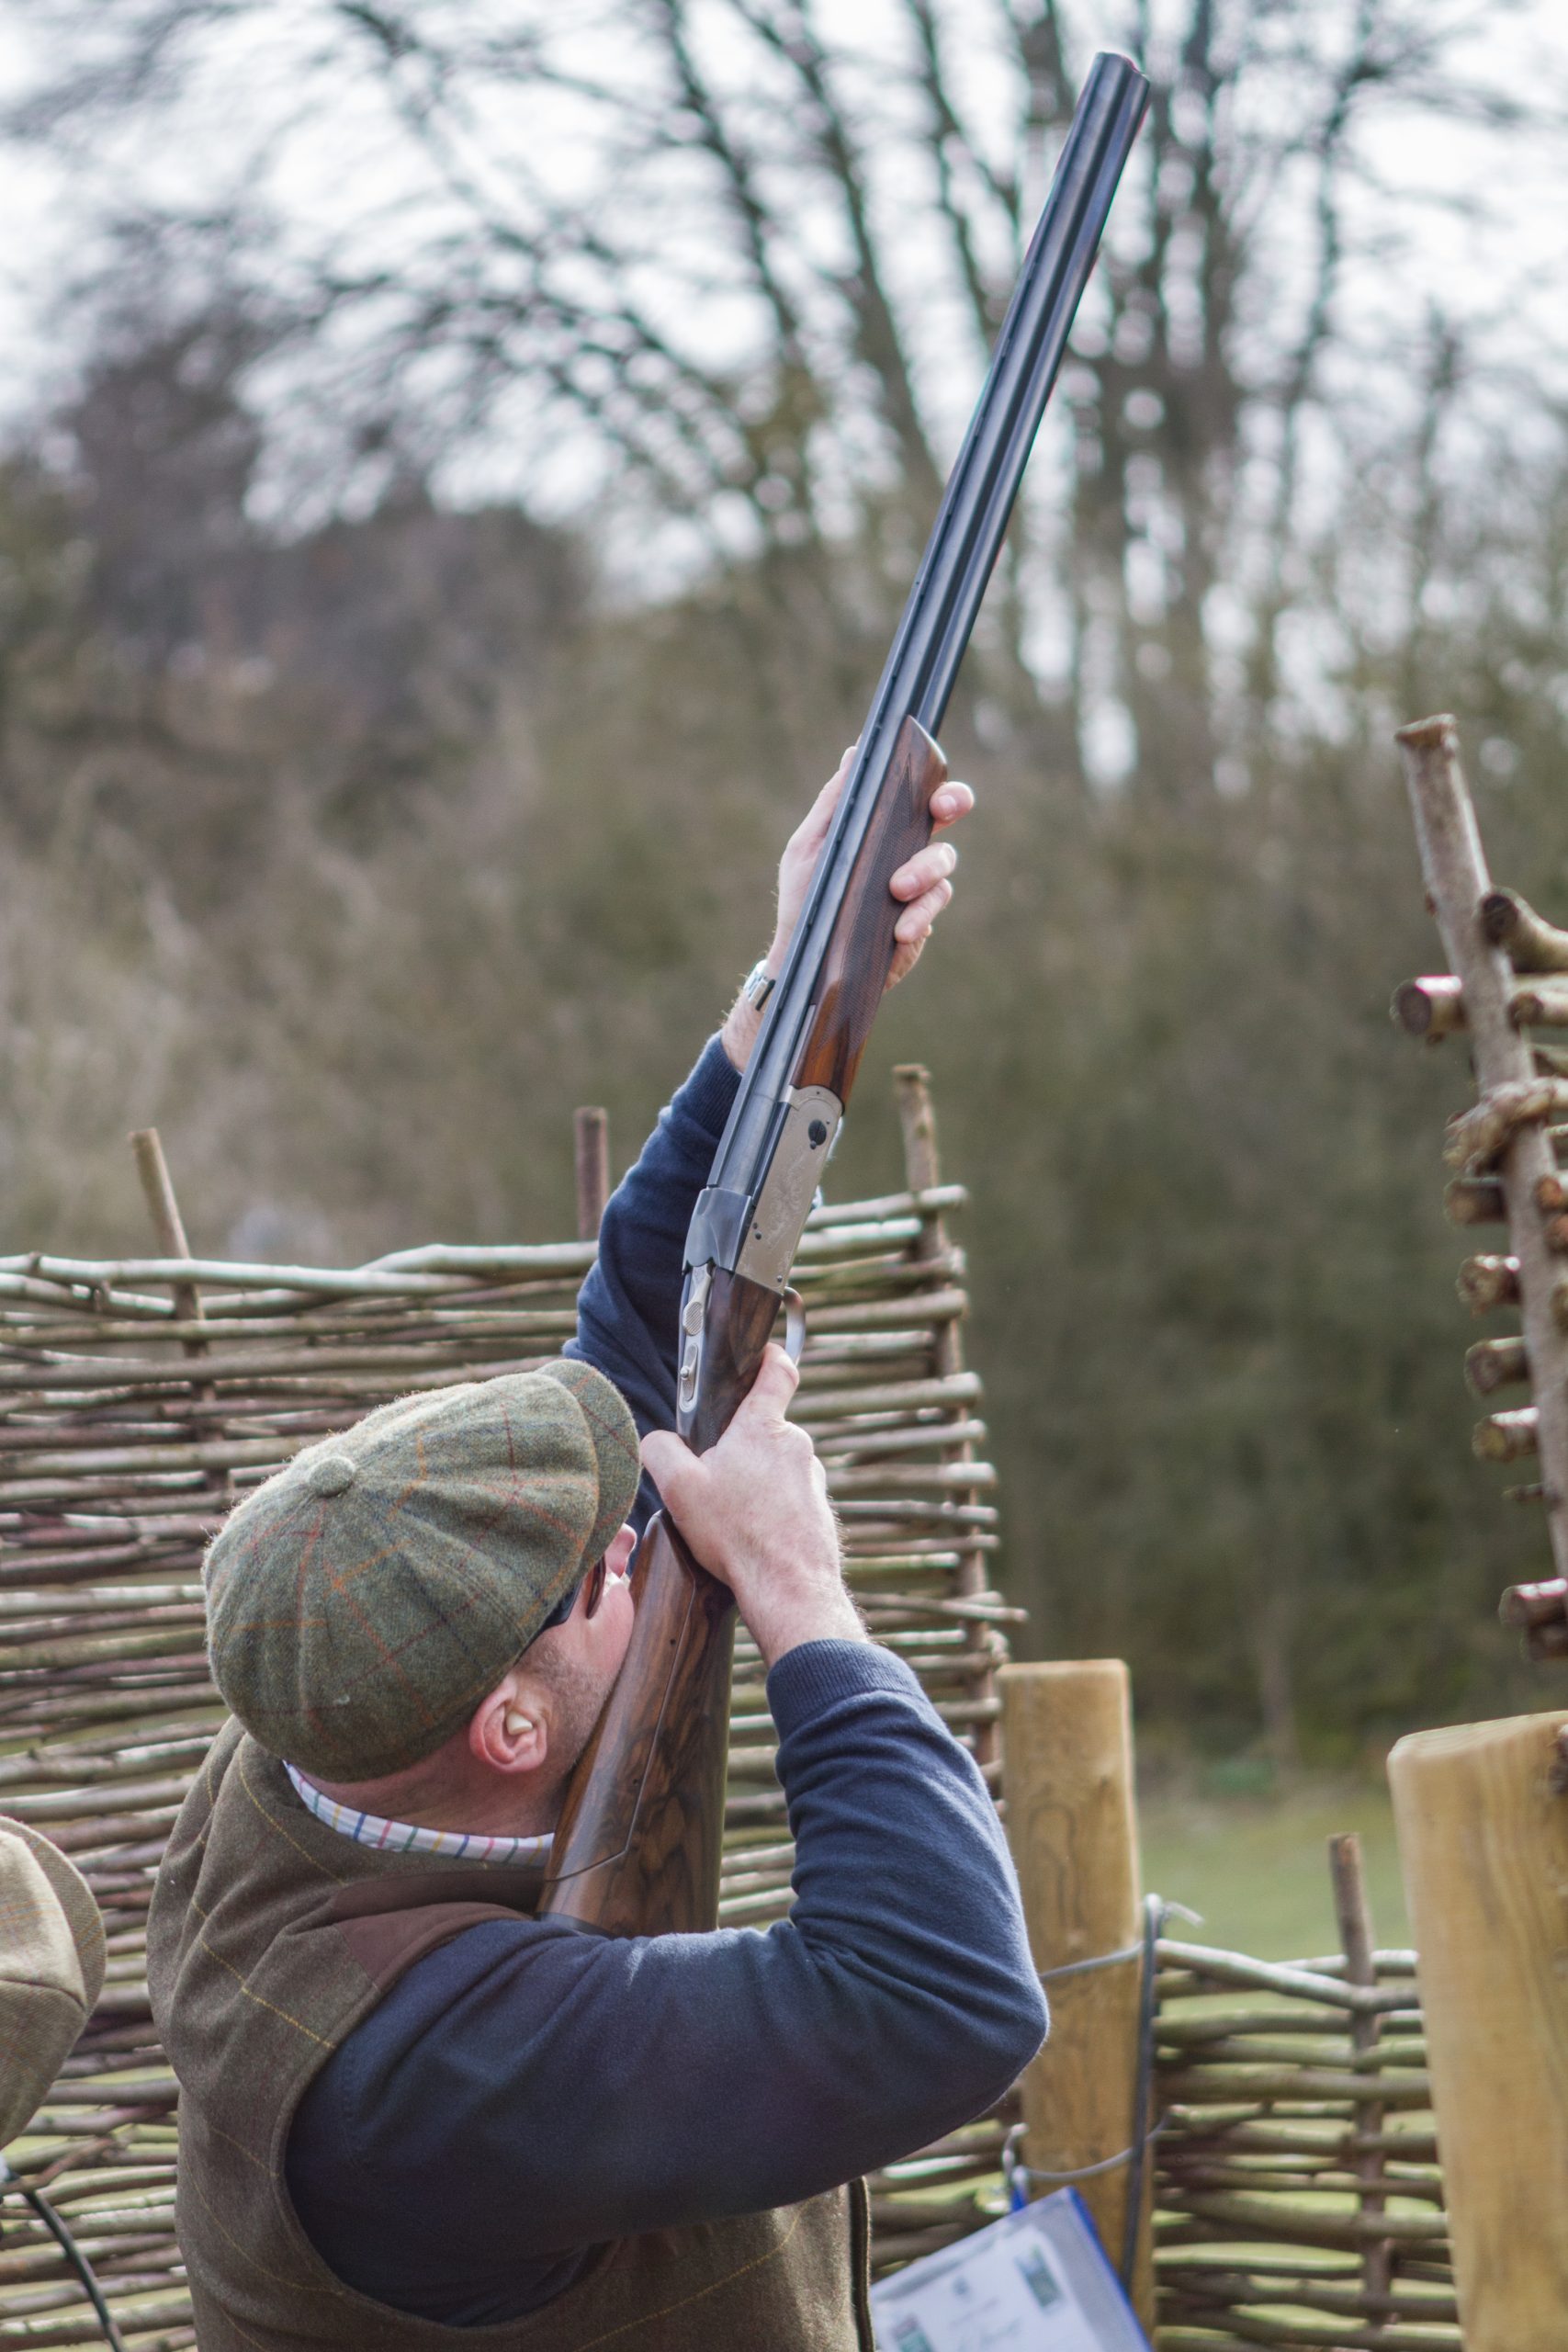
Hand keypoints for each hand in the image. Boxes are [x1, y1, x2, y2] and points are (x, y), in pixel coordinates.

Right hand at [640, 1345, 866, 1667]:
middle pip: (764, 1429)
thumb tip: (656, 1440)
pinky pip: (789, 1499)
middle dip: (739, 1445)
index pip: (778, 1370)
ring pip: (776, 1468)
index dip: (768, 1355)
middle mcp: (796, 1446)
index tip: (759, 1352)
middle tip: (712, 1475)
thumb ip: (660, 1450)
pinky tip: (750, 1537)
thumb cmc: (736, 1533)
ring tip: (730, 1517)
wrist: (787, 1588)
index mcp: (763, 1428)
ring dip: (755, 1482)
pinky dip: (770, 1511)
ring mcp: (812, 1480)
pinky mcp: (819, 1512)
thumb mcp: (679, 1488)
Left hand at [722, 745, 974, 1068]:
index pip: (921, 802)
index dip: (940, 790)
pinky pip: (930, 911)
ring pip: (943, 869)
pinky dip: (918, 916)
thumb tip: (856, 753)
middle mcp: (906, 858)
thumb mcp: (811, 847)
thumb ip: (834, 803)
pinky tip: (900, 929)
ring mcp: (917, 893)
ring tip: (897, 889)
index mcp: (884, 833)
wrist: (804, 962)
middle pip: (944, 827)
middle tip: (941, 815)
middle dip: (951, 811)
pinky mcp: (918, 925)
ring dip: (923, 873)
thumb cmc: (805, 899)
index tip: (939, 789)